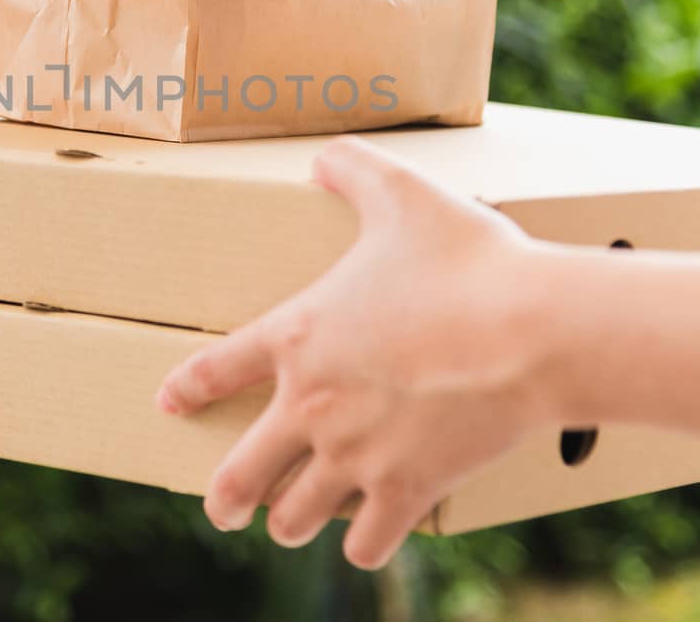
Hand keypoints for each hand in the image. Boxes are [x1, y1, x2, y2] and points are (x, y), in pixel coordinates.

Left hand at [156, 139, 555, 568]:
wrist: (531, 329)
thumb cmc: (468, 259)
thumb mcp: (404, 194)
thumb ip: (355, 170)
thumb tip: (324, 157)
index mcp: (299, 336)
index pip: (216, 367)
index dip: (188, 388)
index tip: (169, 403)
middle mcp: (312, 405)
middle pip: (241, 473)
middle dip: (225, 498)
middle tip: (223, 510)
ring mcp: (355, 455)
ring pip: (294, 516)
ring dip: (289, 520)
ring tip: (290, 523)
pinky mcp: (406, 489)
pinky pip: (366, 542)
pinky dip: (363, 543)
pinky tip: (366, 538)